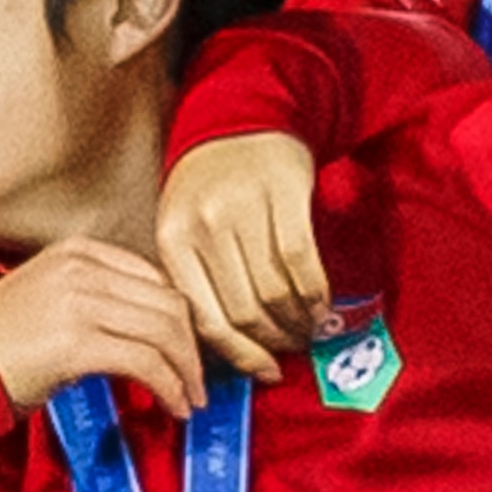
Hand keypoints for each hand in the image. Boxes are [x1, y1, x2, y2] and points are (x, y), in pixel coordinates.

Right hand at [0, 240, 208, 416]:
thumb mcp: (48, 301)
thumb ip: (96, 300)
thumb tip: (151, 329)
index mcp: (76, 251)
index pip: (154, 277)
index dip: (181, 318)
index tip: (190, 350)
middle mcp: (80, 268)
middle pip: (167, 301)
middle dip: (193, 346)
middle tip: (199, 380)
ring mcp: (78, 302)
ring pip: (164, 331)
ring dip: (187, 371)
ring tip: (190, 398)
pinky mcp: (76, 342)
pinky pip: (146, 363)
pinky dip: (170, 387)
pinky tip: (173, 406)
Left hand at [153, 134, 329, 382]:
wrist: (238, 120)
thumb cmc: (208, 187)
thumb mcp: (181, 228)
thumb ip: (193, 280)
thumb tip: (220, 352)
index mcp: (172, 241)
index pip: (205, 318)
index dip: (239, 355)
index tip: (263, 371)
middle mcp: (204, 226)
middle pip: (244, 310)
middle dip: (272, 342)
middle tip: (290, 352)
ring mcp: (243, 209)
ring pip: (275, 291)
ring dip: (296, 322)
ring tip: (306, 331)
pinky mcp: (283, 194)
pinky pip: (303, 261)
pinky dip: (315, 293)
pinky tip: (319, 305)